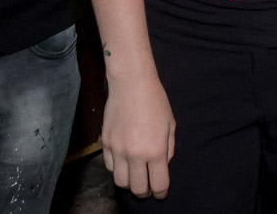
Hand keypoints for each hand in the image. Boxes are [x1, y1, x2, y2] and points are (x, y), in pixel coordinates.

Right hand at [102, 71, 176, 198]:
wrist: (131, 84)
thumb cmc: (155, 101)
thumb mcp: (170, 125)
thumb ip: (168, 149)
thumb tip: (163, 165)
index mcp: (155, 151)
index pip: (158, 184)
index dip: (161, 192)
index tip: (161, 192)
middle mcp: (135, 155)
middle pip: (138, 189)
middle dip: (145, 192)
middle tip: (149, 187)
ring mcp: (118, 150)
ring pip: (121, 182)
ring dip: (130, 183)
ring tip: (136, 176)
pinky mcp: (106, 144)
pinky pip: (110, 167)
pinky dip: (118, 169)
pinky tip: (125, 162)